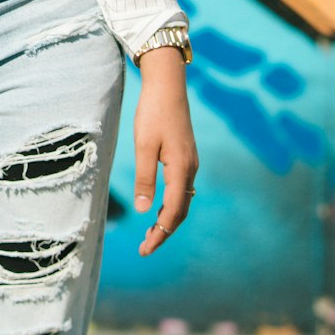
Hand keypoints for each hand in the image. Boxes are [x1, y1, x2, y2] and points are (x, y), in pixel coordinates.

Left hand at [133, 47, 198, 256]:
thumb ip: (145, 178)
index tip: (145, 249)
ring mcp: (190, 163)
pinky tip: (158, 207)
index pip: (173, 212)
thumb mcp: (143, 145)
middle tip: (146, 248)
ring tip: (150, 233)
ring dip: (167, 219)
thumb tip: (144, 211)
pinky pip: (181, 189)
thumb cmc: (153, 112)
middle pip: (181, 211)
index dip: (160, 233)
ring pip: (182, 200)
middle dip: (164, 231)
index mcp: (181, 169)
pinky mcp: (186, 157)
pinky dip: (171, 204)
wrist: (167, 85)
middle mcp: (191, 169)